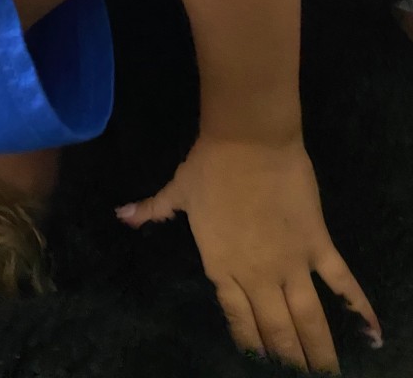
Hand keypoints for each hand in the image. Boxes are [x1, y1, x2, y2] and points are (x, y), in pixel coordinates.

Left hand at [116, 138, 381, 372]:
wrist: (247, 140)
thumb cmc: (209, 165)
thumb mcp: (177, 191)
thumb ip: (152, 210)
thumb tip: (122, 216)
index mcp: (222, 267)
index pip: (239, 320)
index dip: (252, 346)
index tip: (260, 368)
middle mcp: (257, 275)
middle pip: (276, 331)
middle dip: (288, 361)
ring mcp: (290, 263)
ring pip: (308, 319)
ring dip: (319, 352)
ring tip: (328, 376)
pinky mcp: (317, 244)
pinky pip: (342, 283)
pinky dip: (360, 309)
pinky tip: (372, 335)